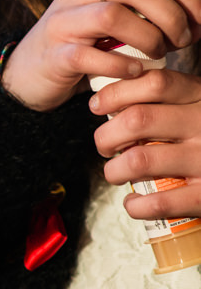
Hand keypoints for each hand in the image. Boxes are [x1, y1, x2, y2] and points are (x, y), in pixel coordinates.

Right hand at [1, 0, 200, 111]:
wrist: (29, 75)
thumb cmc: (85, 47)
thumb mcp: (118, 19)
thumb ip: (149, 10)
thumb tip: (199, 18)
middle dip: (169, 13)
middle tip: (182, 40)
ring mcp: (61, 22)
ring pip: (111, 15)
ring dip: (146, 37)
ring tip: (158, 55)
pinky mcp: (53, 55)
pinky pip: (89, 55)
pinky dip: (119, 64)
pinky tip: (134, 72)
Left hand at [92, 67, 200, 220]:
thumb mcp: (199, 103)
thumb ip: (169, 98)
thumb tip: (111, 101)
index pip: (154, 83)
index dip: (116, 93)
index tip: (97, 106)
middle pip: (137, 120)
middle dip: (106, 136)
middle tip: (106, 146)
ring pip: (139, 160)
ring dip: (114, 170)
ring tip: (116, 173)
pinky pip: (159, 202)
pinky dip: (136, 205)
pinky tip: (134, 201)